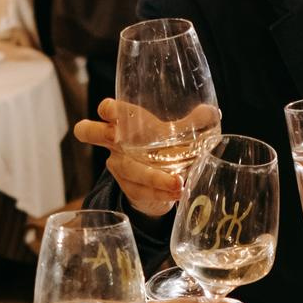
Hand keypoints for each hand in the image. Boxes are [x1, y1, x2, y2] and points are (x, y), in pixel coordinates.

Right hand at [70, 99, 221, 217]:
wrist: (160, 182)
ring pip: (129, 169)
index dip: (106, 109)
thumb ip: (193, 124)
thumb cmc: (163, 147)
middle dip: (100, 133)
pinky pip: (142, 191)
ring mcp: (120, 167)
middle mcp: (116, 144)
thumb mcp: (177, 134)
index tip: (110, 111)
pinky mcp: (130, 189)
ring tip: (178, 183)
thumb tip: (211, 113)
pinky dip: (161, 192)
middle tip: (118, 137)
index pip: (109, 110)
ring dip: (154, 177)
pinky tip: (177, 193)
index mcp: (125, 123)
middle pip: (90, 132)